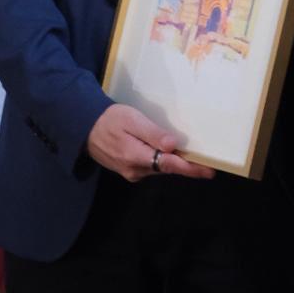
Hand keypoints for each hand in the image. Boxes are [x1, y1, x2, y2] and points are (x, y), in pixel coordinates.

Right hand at [86, 104, 214, 182]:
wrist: (84, 127)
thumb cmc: (109, 119)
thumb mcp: (132, 119)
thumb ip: (152, 133)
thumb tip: (173, 146)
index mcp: (136, 156)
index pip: (170, 164)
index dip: (190, 168)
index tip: (209, 171)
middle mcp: (135, 170)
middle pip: (167, 168)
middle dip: (186, 165)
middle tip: (206, 161)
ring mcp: (131, 173)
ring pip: (159, 168)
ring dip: (173, 162)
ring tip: (190, 155)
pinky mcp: (129, 171)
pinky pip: (150, 167)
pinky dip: (161, 161)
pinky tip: (167, 153)